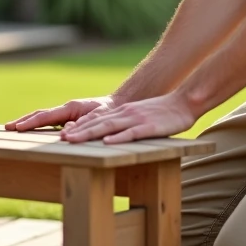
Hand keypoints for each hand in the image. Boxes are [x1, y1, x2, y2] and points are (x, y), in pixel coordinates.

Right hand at [6, 96, 116, 131]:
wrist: (117, 105)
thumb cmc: (108, 112)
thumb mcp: (98, 119)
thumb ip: (83, 124)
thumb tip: (65, 131)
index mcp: (70, 108)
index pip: (45, 116)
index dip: (30, 122)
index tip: (16, 127)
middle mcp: (65, 110)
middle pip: (40, 115)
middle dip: (23, 121)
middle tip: (7, 128)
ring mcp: (66, 114)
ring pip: (43, 117)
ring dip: (28, 122)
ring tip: (13, 129)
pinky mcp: (68, 118)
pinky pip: (50, 122)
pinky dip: (38, 125)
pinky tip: (30, 132)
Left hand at [61, 93, 196, 143]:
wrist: (184, 102)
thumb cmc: (163, 112)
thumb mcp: (139, 115)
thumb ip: (125, 122)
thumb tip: (109, 134)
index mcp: (123, 111)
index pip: (96, 119)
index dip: (79, 126)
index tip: (63, 134)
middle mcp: (126, 113)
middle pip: (97, 123)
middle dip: (78, 132)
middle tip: (61, 139)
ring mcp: (137, 119)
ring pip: (109, 127)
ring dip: (89, 134)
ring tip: (74, 140)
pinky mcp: (150, 127)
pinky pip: (132, 133)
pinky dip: (118, 138)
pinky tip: (107, 143)